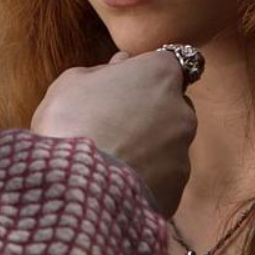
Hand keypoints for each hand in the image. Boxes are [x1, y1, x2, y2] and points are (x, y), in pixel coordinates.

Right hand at [30, 48, 196, 218]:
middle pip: (171, 104)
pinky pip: (161, 177)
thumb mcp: (71, 83)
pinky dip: (144, 177)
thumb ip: (102, 69)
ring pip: (167, 143)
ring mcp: (182, 152)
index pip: (166, 63)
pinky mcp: (177, 188)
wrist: (78, 191)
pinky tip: (115, 183)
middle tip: (110, 123)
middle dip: (149, 111)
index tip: (124, 84)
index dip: (144, 73)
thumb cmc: (71, 125)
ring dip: (146, 147)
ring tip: (108, 159)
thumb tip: (120, 64)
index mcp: (159, 74)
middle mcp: (182, 110)